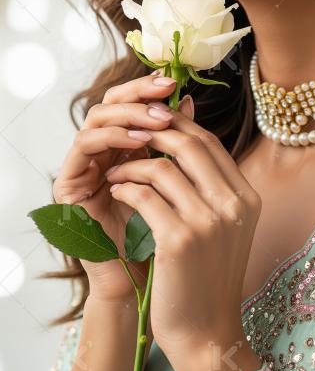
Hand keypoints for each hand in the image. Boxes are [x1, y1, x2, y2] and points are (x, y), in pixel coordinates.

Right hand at [52, 71, 182, 301]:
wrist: (151, 286)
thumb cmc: (167, 235)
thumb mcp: (179, 181)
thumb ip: (179, 145)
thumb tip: (190, 102)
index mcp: (124, 148)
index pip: (130, 104)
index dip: (150, 89)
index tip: (177, 84)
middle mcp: (100, 153)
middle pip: (110, 103)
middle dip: (139, 93)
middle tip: (165, 92)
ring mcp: (82, 167)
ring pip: (97, 117)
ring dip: (130, 114)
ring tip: (159, 120)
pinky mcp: (68, 184)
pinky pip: (84, 145)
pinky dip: (113, 137)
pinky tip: (141, 142)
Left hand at [104, 106, 261, 356]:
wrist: (206, 333)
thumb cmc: (207, 277)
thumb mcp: (223, 227)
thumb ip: (210, 185)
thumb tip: (186, 138)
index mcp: (246, 198)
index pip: (211, 142)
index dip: (179, 126)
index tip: (152, 124)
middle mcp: (232, 205)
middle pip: (190, 145)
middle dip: (154, 134)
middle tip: (129, 137)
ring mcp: (208, 222)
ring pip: (162, 168)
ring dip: (132, 165)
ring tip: (116, 171)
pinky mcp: (179, 240)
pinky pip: (144, 196)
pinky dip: (126, 188)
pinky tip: (117, 193)